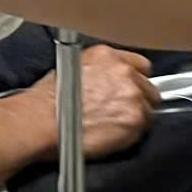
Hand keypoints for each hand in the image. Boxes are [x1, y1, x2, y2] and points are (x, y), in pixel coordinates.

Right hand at [20, 45, 159, 158]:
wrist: (42, 121)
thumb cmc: (48, 100)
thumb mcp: (71, 67)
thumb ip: (99, 70)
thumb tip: (107, 81)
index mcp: (107, 55)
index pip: (140, 65)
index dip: (135, 80)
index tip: (130, 90)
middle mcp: (124, 71)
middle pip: (148, 87)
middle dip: (137, 99)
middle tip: (119, 112)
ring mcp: (132, 95)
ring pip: (149, 109)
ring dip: (135, 117)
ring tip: (113, 125)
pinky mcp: (135, 119)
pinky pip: (144, 128)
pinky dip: (132, 134)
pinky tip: (114, 135)